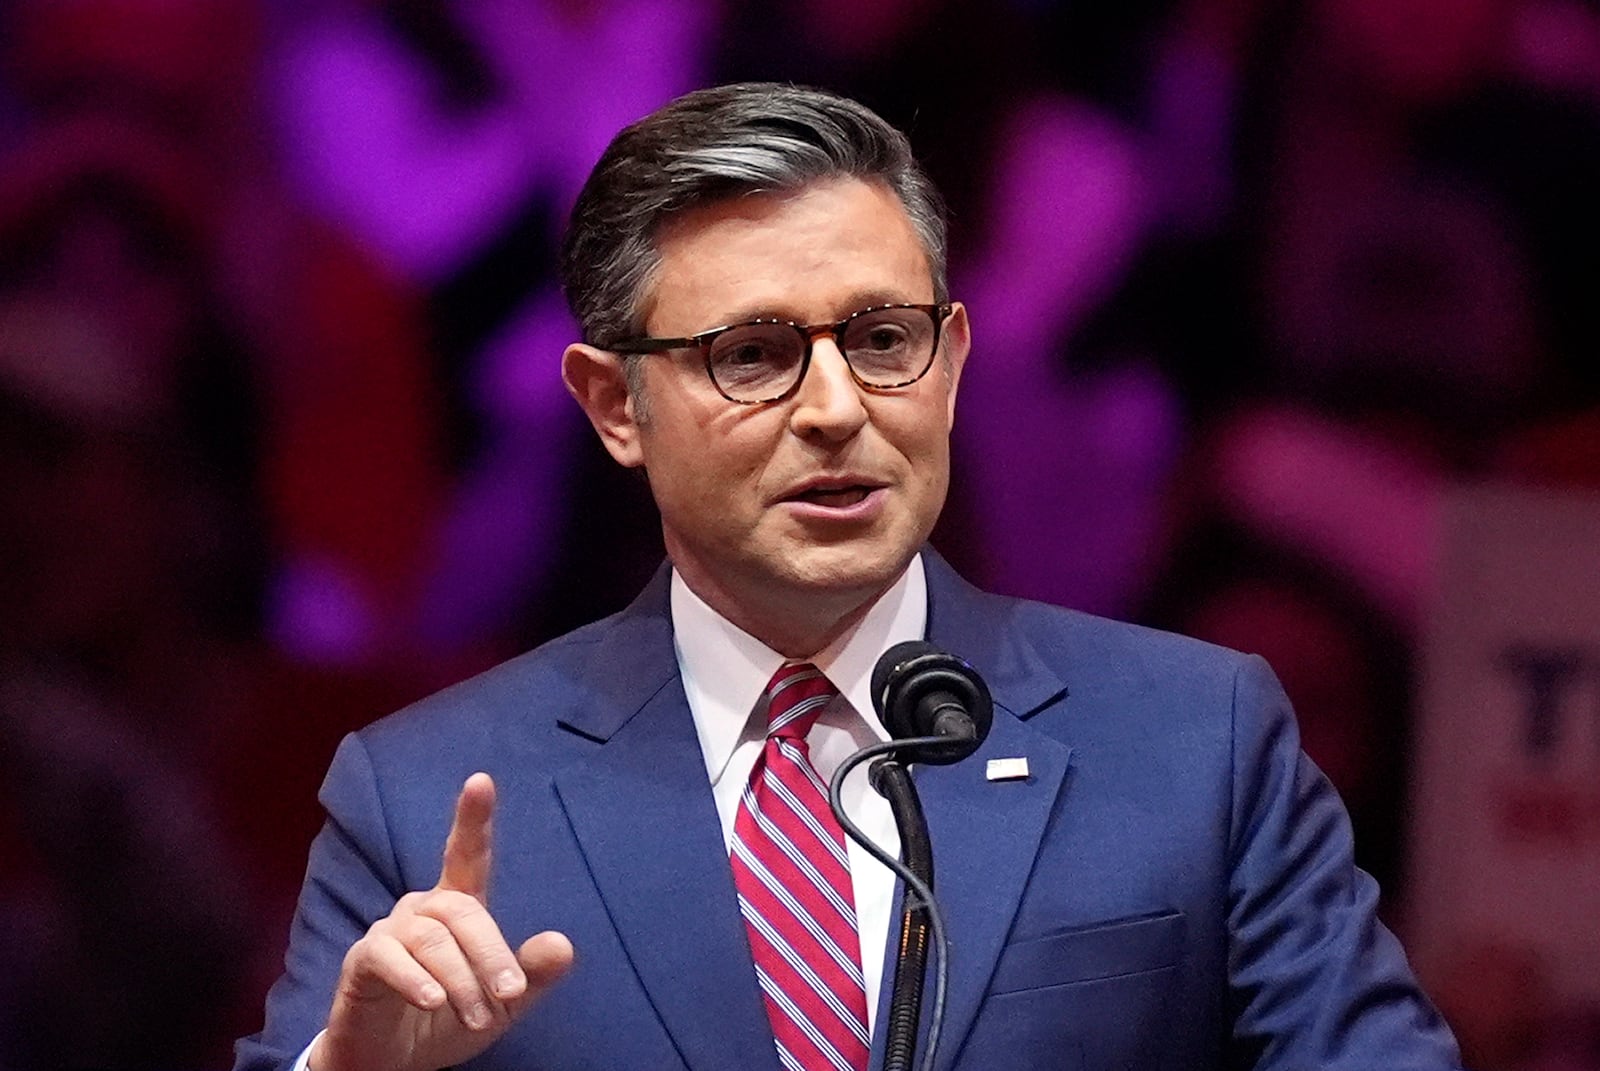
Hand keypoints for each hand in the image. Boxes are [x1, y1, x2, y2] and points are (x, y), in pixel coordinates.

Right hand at [309, 773, 573, 1070]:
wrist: (392, 1063)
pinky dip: (415, 979)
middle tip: (509, 995)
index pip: (467, 856)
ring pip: (433, 939)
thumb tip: (563, 945)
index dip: (472, 819)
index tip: (480, 780)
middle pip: (464, 911)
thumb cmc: (448, 1021)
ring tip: (478, 1016)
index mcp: (458, 908)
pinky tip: (432, 1002)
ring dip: (461, 980)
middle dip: (491, 953)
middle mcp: (422, 909)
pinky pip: (388, 957)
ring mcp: (390, 932)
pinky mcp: (363, 961)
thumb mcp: (501, 1006)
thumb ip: (530, 976)